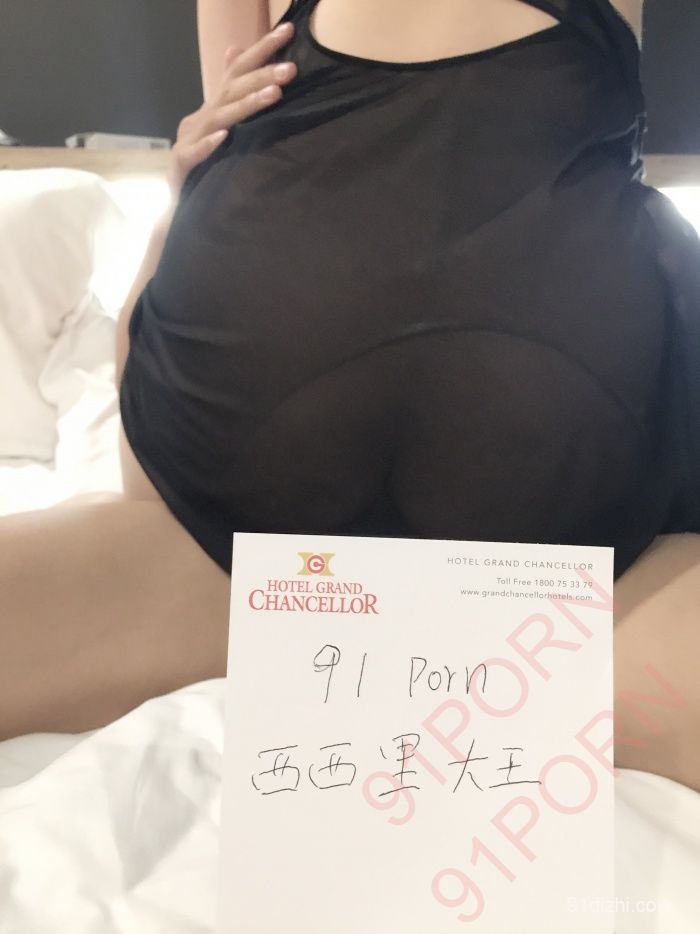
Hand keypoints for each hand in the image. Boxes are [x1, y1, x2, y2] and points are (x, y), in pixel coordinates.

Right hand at [166, 21, 297, 197]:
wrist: (177, 200)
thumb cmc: (204, 162)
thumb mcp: (220, 123)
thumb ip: (231, 92)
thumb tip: (235, 49)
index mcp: (213, 107)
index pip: (237, 72)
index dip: (261, 50)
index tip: (288, 31)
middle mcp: (200, 118)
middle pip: (231, 91)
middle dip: (262, 76)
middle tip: (291, 69)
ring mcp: (188, 140)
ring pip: (220, 119)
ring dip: (247, 106)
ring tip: (274, 95)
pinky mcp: (180, 165)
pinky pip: (195, 154)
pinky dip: (209, 145)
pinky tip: (224, 137)